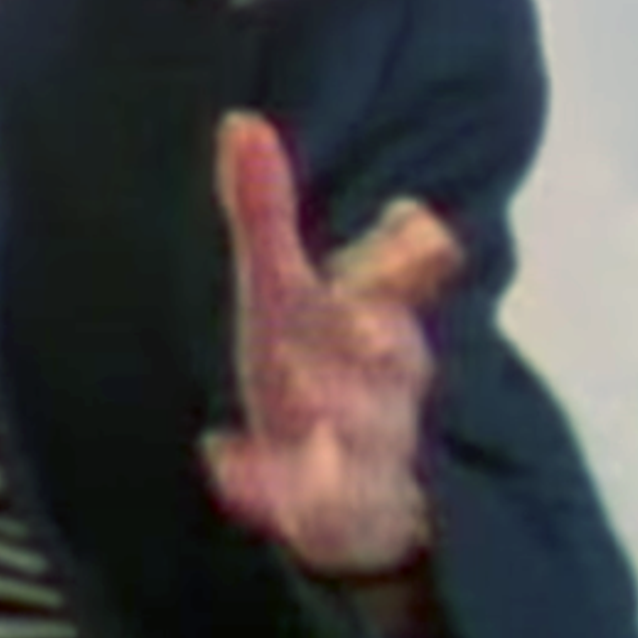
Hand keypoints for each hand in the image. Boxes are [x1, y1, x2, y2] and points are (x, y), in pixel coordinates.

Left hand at [201, 111, 461, 578]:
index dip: (409, 262)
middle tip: (360, 321)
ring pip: (373, 440)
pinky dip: (268, 487)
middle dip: (381, 343)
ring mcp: (368, 458)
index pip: (398, 288)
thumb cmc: (311, 367)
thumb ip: (265, 214)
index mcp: (373, 326)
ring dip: (344, 418)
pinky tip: (220, 458)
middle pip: (397, 365)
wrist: (345, 491)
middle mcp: (382, 390)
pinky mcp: (338, 515)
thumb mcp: (282, 292)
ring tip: (298, 386)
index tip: (417, 230)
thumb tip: (240, 121)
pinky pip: (317, 509)